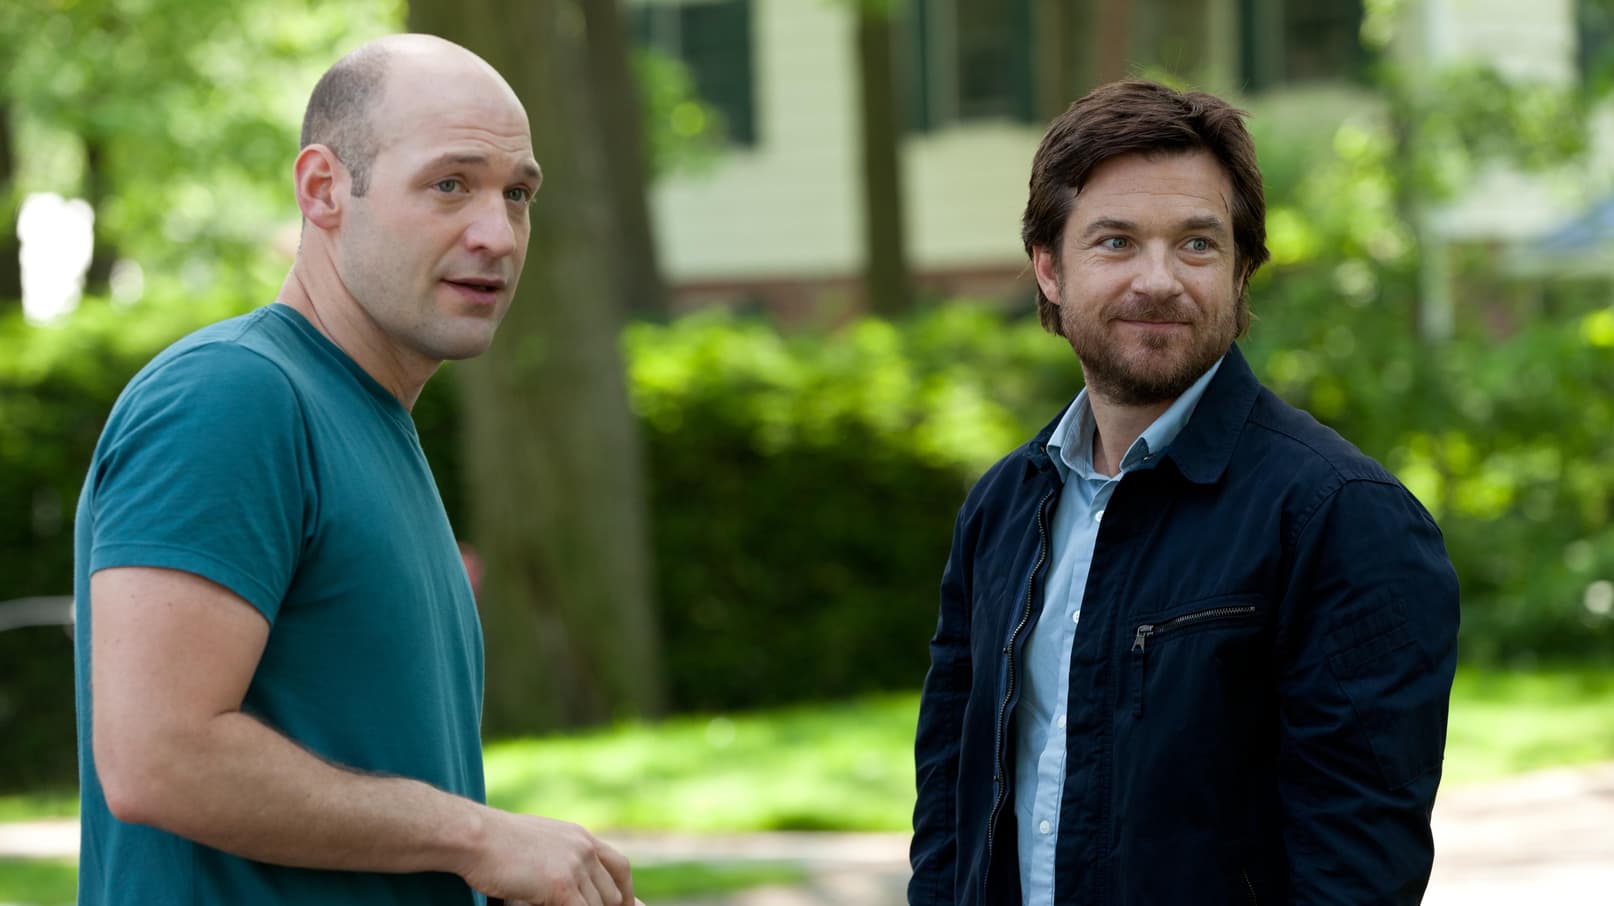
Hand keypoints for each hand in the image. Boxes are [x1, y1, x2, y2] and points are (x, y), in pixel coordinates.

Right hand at [461, 809, 635, 905]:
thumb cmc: (496, 841)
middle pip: (612, 893)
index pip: (619, 867)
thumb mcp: (540, 840)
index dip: (625, 892)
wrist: (477, 836)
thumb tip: (567, 877)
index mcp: (581, 837)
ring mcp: (575, 867)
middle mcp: (584, 849)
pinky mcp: (562, 886)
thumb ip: (560, 855)